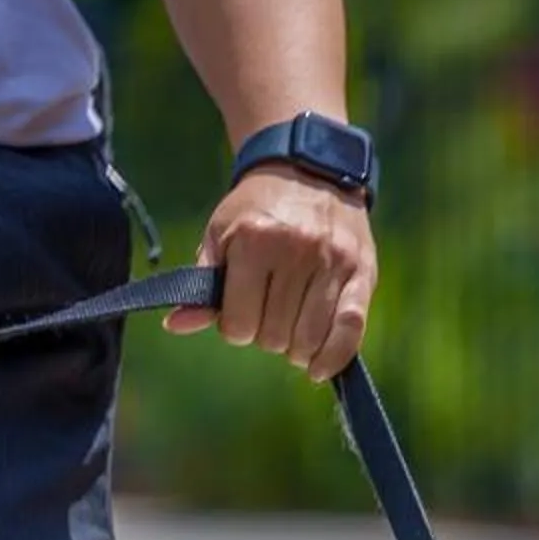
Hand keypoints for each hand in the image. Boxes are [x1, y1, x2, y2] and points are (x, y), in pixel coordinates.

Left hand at [163, 166, 377, 380]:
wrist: (310, 171)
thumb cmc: (258, 209)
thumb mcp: (221, 235)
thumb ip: (203, 283)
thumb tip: (176, 324)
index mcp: (254, 242)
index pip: (240, 322)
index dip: (235, 329)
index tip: (239, 318)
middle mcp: (296, 252)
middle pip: (275, 335)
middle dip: (266, 337)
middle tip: (267, 319)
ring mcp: (332, 264)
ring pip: (309, 338)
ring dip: (295, 349)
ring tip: (291, 334)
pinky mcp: (362, 274)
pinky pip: (350, 329)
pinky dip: (333, 356)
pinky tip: (317, 367)